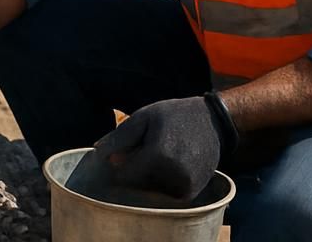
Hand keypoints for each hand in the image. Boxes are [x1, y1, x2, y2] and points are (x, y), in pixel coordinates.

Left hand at [90, 96, 234, 200]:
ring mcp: (185, 185)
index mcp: (158, 154)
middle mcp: (174, 173)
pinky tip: (169, 166)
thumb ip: (120, 137)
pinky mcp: (193, 191)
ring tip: (161, 155)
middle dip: (135, 170)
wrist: (212, 122)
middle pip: (138, 184)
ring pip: (151, 191)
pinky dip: (162, 184)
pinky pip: (166, 195)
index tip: (121, 156)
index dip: (120, 166)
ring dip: (148, 178)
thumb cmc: (173, 116)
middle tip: (147, 150)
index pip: (125, 175)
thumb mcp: (143, 117)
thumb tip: (98, 154)